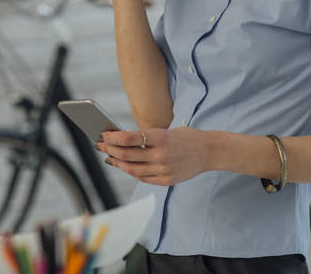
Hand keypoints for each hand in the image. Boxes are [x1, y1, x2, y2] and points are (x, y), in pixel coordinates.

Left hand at [97, 128, 211, 185]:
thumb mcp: (167, 131)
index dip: (113, 138)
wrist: (209, 151)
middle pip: (127, 155)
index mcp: (161, 138)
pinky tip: (125, 166)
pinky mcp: (167, 180)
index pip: (129, 138)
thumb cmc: (186, 137)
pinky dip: (132, 172)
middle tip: (100, 146)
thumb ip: (146, 138)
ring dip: (118, 163)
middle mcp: (161, 155)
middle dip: (110, 150)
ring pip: (132, 169)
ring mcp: (164, 169)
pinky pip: (144, 178)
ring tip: (110, 158)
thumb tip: (121, 141)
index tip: (103, 135)